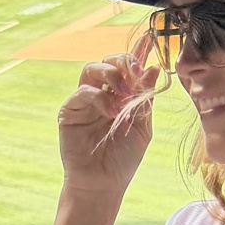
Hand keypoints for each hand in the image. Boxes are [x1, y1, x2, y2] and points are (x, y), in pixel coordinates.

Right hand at [57, 52, 159, 199]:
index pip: (128, 67)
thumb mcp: (142, 127)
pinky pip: (82, 92)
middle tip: (135, 75)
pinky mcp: (70, 111)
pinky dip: (99, 97)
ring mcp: (84, 100)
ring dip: (111, 75)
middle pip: (108, 61)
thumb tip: (154, 68)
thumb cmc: (123, 159)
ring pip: (92, 69)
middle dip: (123, 63)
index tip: (150, 40)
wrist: (103, 184)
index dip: (138, 52)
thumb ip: (145, 98)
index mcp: (121, 95)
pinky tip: (111, 111)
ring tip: (123, 94)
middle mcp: (102, 93)